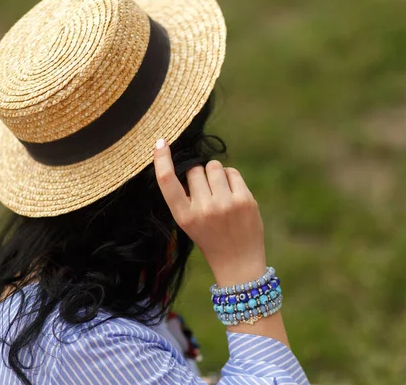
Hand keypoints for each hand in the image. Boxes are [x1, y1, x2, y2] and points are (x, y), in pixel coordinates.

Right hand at [153, 139, 266, 285]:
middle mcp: (203, 209)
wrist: (238, 263)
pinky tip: (232, 194)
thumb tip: (190, 164)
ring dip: (215, 173)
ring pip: (213, 166)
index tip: (161, 142)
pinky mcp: (245, 200)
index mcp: (184, 216)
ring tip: (219, 192)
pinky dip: (230, 178)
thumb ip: (187, 197)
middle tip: (206, 193)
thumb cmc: (211, 239)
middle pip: (194, 170)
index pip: (167, 182)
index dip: (162, 160)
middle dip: (198, 175)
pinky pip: (232, 172)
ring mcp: (225, 203)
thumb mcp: (189, 223)